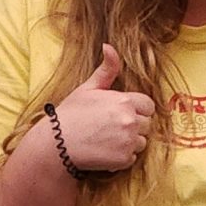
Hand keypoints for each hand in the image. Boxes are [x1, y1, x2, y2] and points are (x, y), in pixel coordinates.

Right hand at [51, 45, 154, 174]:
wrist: (56, 143)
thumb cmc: (71, 114)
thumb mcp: (88, 88)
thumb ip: (106, 70)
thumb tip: (109, 46)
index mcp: (125, 100)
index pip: (148, 106)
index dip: (136, 110)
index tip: (120, 114)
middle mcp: (130, 120)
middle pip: (147, 125)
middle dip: (133, 126)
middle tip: (110, 128)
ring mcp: (128, 140)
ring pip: (141, 143)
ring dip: (129, 143)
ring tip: (107, 140)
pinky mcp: (123, 159)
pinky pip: (132, 158)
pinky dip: (121, 158)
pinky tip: (104, 151)